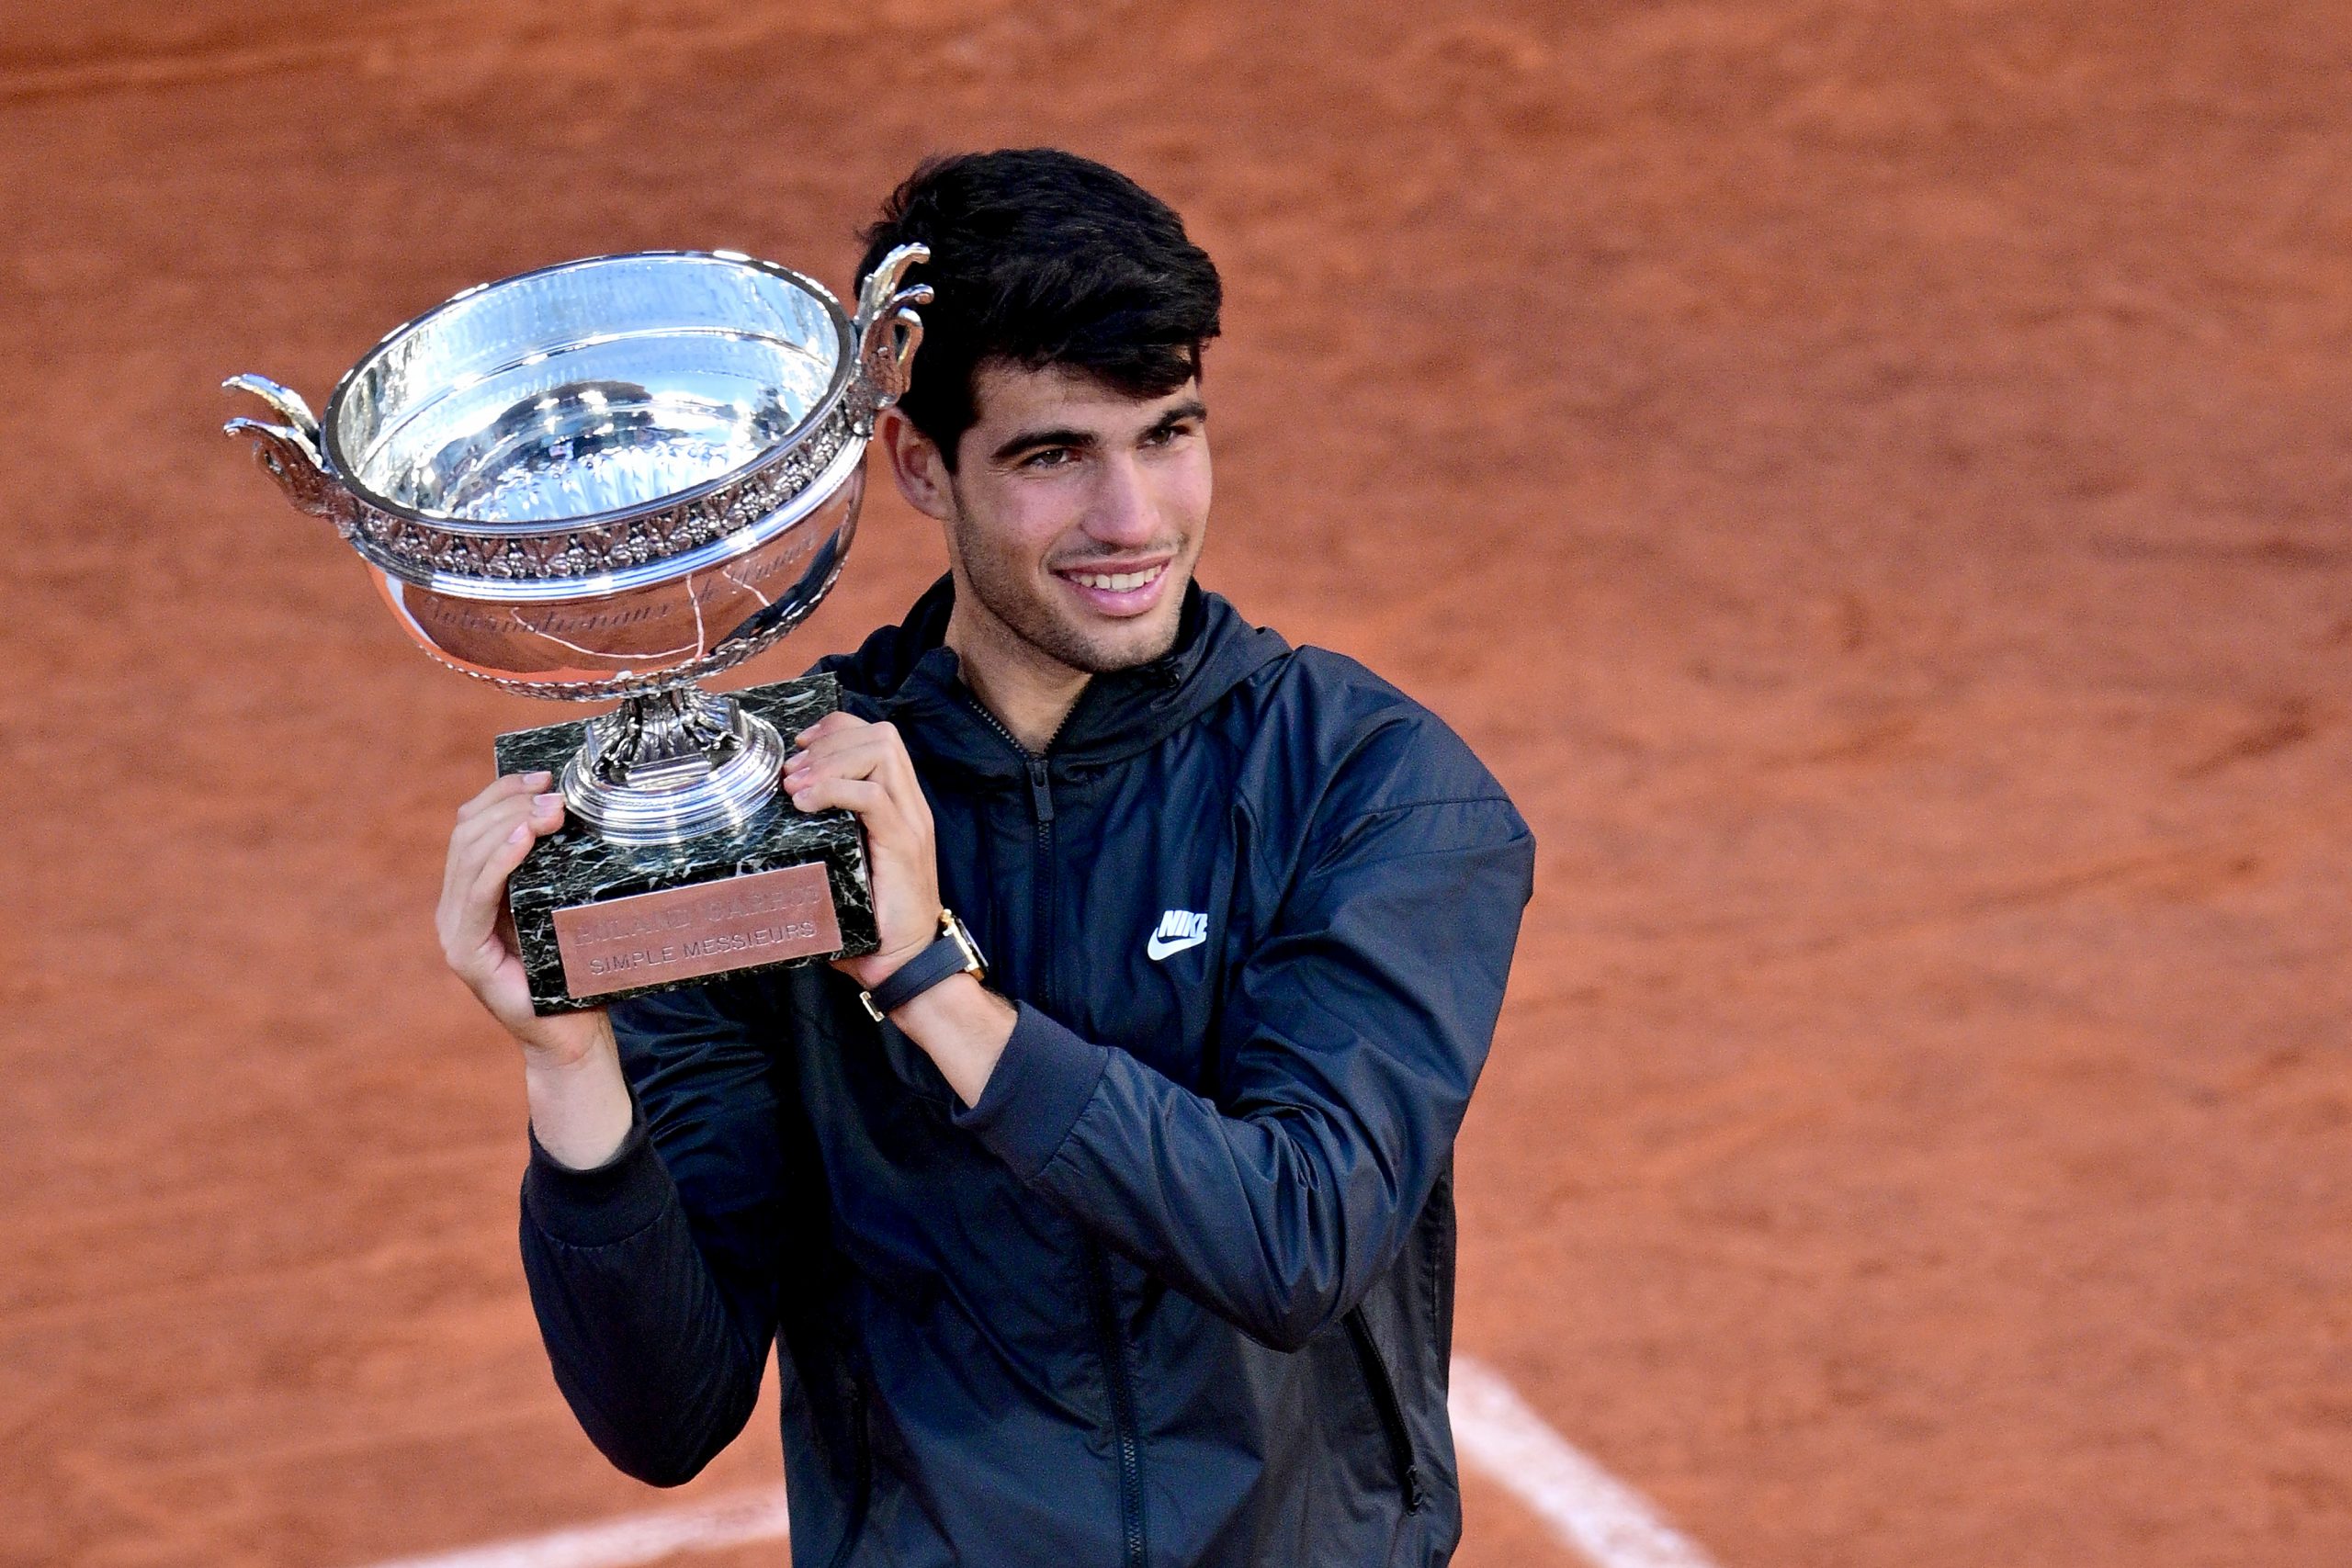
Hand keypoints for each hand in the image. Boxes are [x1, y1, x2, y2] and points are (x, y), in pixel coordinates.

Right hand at [436, 770, 613, 1070]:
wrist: (573, 1037)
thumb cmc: (577, 970)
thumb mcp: (566, 906)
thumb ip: (558, 868)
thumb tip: (581, 810)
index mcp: (473, 891)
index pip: (472, 826)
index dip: (501, 793)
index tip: (543, 774)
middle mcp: (455, 908)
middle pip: (467, 834)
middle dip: (509, 803)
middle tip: (555, 792)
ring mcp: (455, 932)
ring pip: (468, 857)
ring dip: (510, 825)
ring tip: (549, 810)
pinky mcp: (466, 955)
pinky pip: (477, 897)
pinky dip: (499, 863)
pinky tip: (523, 842)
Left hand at [782, 712, 941, 990]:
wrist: (902, 961)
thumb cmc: (869, 920)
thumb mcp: (844, 864)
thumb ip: (826, 834)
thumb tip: (775, 817)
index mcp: (900, 804)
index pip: (877, 737)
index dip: (835, 730)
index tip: (799, 747)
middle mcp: (910, 805)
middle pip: (880, 735)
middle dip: (828, 743)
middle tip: (791, 773)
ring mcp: (910, 822)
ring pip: (880, 753)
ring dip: (830, 762)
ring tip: (795, 787)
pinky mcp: (903, 843)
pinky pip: (872, 796)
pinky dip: (832, 791)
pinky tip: (803, 804)